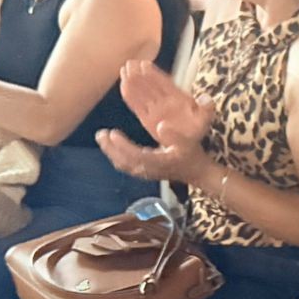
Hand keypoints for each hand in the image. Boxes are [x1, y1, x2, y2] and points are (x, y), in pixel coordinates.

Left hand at [95, 60, 215, 182]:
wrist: (197, 172)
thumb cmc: (193, 156)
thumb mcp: (189, 143)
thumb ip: (176, 136)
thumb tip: (161, 126)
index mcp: (158, 163)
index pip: (135, 156)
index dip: (122, 146)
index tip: (113, 133)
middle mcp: (149, 170)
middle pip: (124, 162)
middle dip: (110, 149)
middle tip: (100, 134)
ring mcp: (146, 172)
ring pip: (123, 165)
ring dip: (111, 152)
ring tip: (103, 139)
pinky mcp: (146, 172)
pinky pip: (127, 165)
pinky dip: (117, 156)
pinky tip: (114, 147)